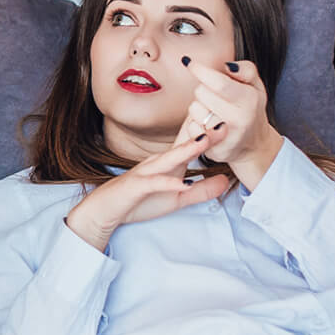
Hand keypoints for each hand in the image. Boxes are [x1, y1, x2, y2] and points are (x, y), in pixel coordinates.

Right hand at [65, 133, 228, 252]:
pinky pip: (153, 183)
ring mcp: (145, 173)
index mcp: (168, 163)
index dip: (208, 136)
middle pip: (182, 147)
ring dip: (185, 151)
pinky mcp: (135, 187)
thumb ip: (201, 190)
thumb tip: (226, 180)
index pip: (190, 146)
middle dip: (202, 135)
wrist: (105, 211)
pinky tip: (182, 183)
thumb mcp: (178, 199)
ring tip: (203, 142)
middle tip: (223, 124)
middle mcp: (157, 163)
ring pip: (167, 160)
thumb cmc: (139, 201)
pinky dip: (167, 183)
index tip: (229, 125)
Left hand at [180, 60, 281, 189]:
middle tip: (214, 95)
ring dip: (199, 107)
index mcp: (249, 100)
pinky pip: (191, 128)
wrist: (254, 145)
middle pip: (201, 92)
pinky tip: (207, 125)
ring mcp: (226, 136)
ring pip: (194, 109)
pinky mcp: (214, 149)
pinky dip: (195, 124)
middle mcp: (239, 119)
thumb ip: (245, 70)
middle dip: (203, 90)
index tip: (189, 63)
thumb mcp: (255, 86)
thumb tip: (227, 66)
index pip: (218, 82)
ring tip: (212, 111)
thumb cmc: (250, 108)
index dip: (200, 70)